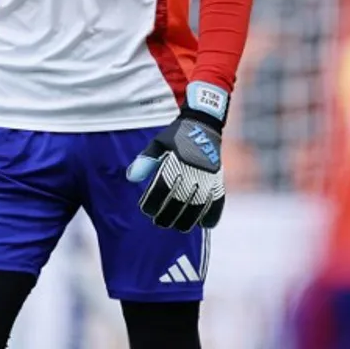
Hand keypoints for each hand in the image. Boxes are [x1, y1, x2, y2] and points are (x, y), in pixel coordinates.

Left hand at [126, 82, 228, 231]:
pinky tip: (204, 224)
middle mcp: (193, 170)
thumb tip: (131, 178)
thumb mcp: (158, 143)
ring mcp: (208, 176)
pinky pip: (218, 201)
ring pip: (198, 205)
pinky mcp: (218, 179)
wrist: (204, 123)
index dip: (153, 202)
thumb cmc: (177, 136)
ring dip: (187, 219)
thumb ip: (145, 160)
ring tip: (178, 226)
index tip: (146, 210)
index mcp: (176, 160)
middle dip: (167, 215)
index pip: (162, 188)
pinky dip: (212, 214)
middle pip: (179, 201)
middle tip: (159, 222)